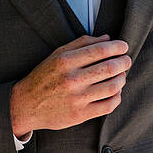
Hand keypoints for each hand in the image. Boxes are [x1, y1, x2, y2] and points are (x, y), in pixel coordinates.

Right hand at [9, 35, 130, 134]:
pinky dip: (117, 97)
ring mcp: (77, 98)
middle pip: (110, 68)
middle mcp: (72, 79)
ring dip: (122, 79)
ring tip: (122, 75)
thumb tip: (107, 38)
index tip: (123, 46)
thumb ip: (81, 44)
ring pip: (112, 87)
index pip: (100, 50)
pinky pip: (108, 105)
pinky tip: (116, 91)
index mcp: (65, 61)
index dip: (117, 47)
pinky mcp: (80, 115)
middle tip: (127, 60)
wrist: (26, 105)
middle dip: (124, 62)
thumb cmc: (43, 77)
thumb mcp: (57, 54)